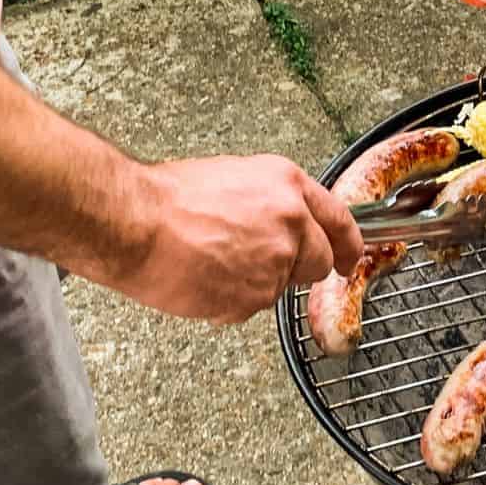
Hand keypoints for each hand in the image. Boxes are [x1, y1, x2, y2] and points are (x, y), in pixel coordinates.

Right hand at [107, 154, 362, 322]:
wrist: (137, 223)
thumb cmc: (169, 198)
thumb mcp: (234, 178)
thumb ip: (270, 201)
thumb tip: (278, 221)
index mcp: (288, 184)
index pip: (338, 219)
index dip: (347, 244)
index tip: (348, 258)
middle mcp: (292, 222)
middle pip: (317, 261)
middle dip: (296, 268)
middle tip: (258, 264)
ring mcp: (277, 262)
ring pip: (280, 287)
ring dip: (254, 283)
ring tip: (213, 263)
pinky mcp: (256, 296)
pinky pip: (251, 307)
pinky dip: (231, 301)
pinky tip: (204, 280)